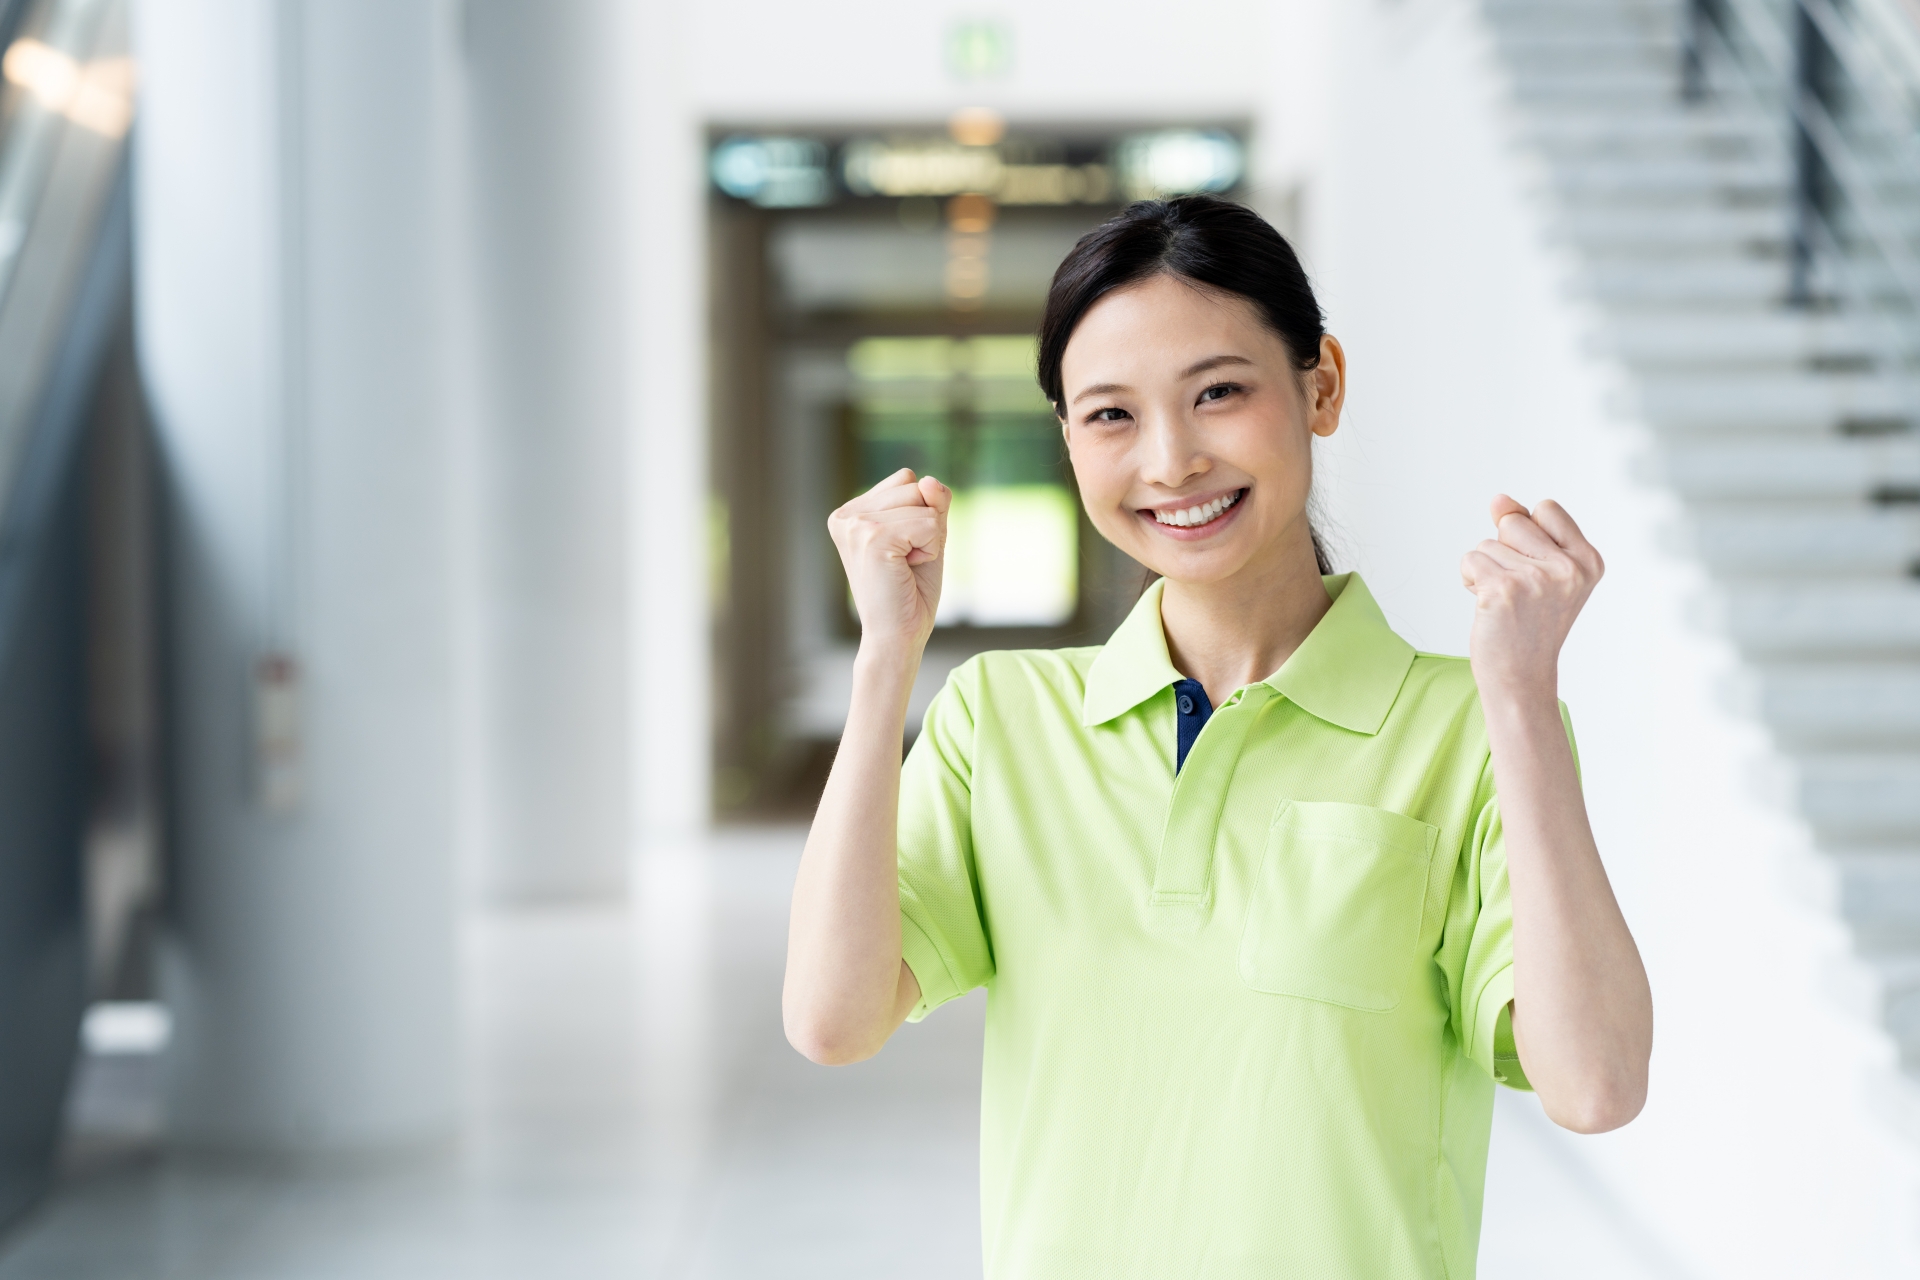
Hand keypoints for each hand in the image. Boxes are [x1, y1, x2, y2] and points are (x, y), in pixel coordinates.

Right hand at [828, 469, 950, 652]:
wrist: (896, 638)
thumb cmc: (910, 594)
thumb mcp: (928, 537)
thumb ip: (932, 503)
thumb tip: (928, 481)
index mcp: (850, 512)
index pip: (907, 479)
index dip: (921, 514)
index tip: (903, 550)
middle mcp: (846, 515)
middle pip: (915, 484)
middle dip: (926, 523)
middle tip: (905, 562)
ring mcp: (855, 524)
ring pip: (923, 502)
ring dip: (928, 537)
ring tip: (904, 566)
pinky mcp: (871, 536)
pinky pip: (928, 523)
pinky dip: (930, 548)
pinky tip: (906, 570)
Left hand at [1459, 496, 1603, 701]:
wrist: (1521, 678)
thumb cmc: (1529, 624)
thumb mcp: (1542, 571)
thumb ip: (1525, 529)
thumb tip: (1499, 500)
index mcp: (1589, 560)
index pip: (1546, 508)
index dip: (1528, 535)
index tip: (1537, 571)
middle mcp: (1569, 568)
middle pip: (1513, 522)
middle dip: (1504, 551)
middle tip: (1519, 592)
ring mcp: (1537, 579)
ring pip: (1487, 543)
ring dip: (1486, 570)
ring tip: (1505, 603)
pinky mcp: (1504, 589)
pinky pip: (1470, 560)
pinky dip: (1470, 580)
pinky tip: (1488, 606)